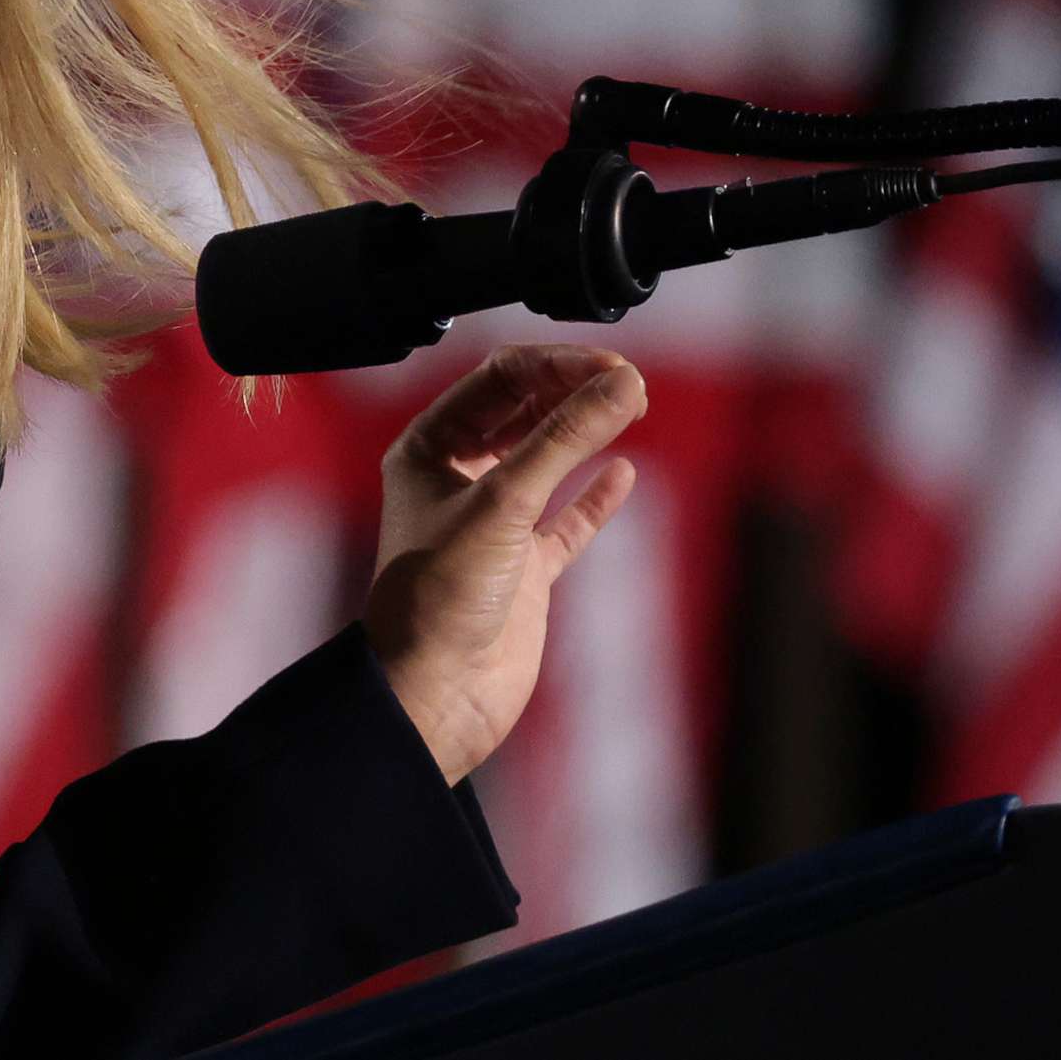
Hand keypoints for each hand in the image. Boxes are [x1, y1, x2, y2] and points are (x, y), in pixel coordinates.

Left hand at [361, 344, 646, 785]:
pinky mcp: (523, 569)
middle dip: (572, 391)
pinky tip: (624, 474)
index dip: (556, 366)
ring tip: (633, 406)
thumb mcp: (504, 502)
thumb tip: (623, 383)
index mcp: (428, 449)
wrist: (434, 695)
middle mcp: (456, 479)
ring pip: (546, 460)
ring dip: (586, 433)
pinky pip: (565, 520)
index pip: (497, 382)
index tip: (613, 365)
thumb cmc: (440, 595)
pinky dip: (594, 497)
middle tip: (630, 381)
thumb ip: (564, 439)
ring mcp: (492, 524)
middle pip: (522, 413)